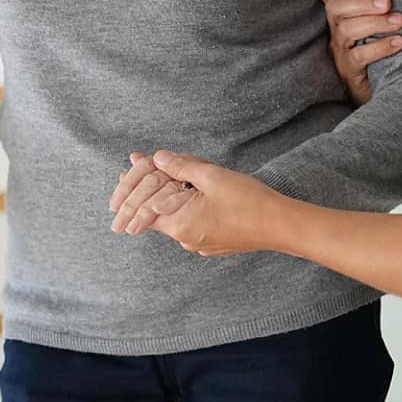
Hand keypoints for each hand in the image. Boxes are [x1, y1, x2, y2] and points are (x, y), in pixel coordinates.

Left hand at [112, 151, 282, 255]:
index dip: (130, 190)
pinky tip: (185, 194)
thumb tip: (157, 158)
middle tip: (124, 182)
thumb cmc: (249, 202)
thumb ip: (181, 167)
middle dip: (139, 197)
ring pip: (173, 219)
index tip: (120, 177)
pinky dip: (181, 208)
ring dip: (163, 199)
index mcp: (180, 223)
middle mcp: (186, 239)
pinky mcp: (213, 243)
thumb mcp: (212, 176)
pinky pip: (189, 224)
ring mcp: (200, 244)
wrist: (282, 226)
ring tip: (156, 181)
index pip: (144, 208)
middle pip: (155, 215)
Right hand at [316, 0, 401, 105]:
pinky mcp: (349, 71)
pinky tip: (399, 43)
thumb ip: (382, 7)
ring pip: (347, 30)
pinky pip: (359, 56)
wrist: (383, 91)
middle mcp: (335, 32)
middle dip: (361, 2)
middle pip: (335, 8)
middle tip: (387, 2)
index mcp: (341, 18)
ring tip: (400, 21)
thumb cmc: (383, 53)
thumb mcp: (379, 26)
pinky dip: (380, 47)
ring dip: (375, 23)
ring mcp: (339, 51)